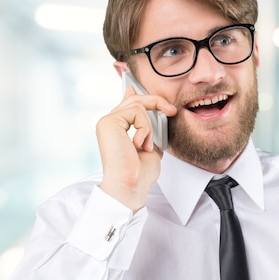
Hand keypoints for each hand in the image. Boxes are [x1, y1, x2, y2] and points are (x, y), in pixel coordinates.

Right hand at [96, 86, 176, 212]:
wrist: (130, 186)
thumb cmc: (139, 173)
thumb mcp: (151, 145)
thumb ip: (150, 128)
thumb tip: (155, 114)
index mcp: (117, 128)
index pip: (127, 102)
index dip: (137, 93)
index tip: (146, 93)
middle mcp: (109, 123)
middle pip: (135, 98)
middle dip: (156, 101)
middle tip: (172, 111)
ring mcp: (107, 121)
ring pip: (138, 104)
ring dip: (150, 126)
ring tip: (147, 145)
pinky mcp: (108, 122)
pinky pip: (137, 112)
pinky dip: (145, 129)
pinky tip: (139, 145)